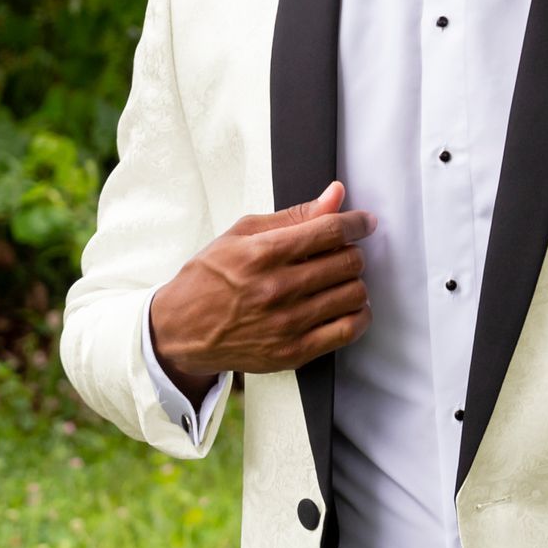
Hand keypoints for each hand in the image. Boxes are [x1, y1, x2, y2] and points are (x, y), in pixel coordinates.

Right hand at [148, 180, 375, 403]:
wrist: (183, 330)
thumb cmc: (210, 279)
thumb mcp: (242, 234)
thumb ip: (293, 216)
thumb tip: (334, 196)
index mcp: (263, 253)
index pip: (329, 230)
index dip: (356, 222)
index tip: (364, 222)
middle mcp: (277, 289)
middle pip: (347, 262)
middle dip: (352, 252)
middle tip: (342, 253)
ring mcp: (287, 323)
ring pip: (353, 294)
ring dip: (354, 282)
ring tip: (340, 280)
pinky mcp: (294, 351)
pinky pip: (348, 330)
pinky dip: (358, 314)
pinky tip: (349, 306)